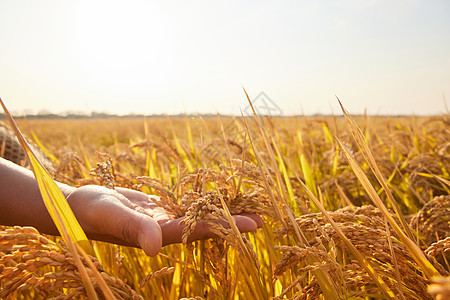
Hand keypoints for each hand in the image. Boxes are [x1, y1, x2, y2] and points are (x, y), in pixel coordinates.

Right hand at [66, 185, 262, 255]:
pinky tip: (213, 197)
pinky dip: (199, 201)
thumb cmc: (90, 212)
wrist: (77, 207)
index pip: (200, 231)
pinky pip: (183, 205)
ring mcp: (161, 219)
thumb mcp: (111, 216)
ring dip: (219, 212)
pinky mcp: (156, 209)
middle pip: (205, 226)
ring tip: (244, 206)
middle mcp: (165, 229)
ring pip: (196, 215)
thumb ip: (134, 229)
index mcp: (159, 234)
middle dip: (232, 222)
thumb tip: (155, 248)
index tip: (253, 225)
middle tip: (261, 218)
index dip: (227, 227)